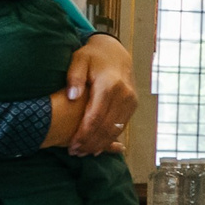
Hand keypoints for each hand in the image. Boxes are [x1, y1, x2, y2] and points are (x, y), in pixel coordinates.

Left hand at [64, 34, 136, 156]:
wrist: (115, 52)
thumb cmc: (92, 56)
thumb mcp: (78, 60)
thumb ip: (74, 77)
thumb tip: (72, 97)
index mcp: (109, 84)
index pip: (96, 116)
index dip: (84, 133)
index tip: (72, 144)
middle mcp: (124, 94)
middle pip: (107, 127)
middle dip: (91, 143)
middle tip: (75, 152)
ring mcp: (131, 100)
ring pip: (116, 130)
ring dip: (100, 144)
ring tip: (84, 152)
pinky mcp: (133, 105)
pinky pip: (122, 126)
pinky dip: (110, 139)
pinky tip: (97, 146)